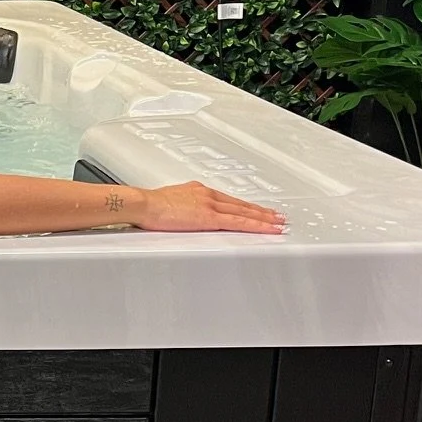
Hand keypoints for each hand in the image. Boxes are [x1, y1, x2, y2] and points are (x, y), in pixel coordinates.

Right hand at [131, 182, 284, 234]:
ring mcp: (210, 205)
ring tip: (279, 223)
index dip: (243, 206)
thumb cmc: (147, 206)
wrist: (142, 204)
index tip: (254, 209)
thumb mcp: (167, 204)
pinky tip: (268, 229)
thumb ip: (180, 209)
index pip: (227, 200)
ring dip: (264, 217)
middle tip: (276, 215)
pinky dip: (257, 225)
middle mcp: (207, 195)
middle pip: (240, 204)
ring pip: (245, 212)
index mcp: (197, 191)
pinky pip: (240, 222)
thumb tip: (180, 216)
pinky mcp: (210, 218)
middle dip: (260, 210)